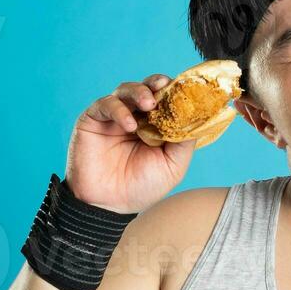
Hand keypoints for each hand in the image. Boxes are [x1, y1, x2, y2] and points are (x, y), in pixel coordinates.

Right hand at [65, 74, 197, 213]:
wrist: (108, 205)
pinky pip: (106, 105)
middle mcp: (136, 117)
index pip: (167, 99)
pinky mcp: (93, 119)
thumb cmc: (141, 188)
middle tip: (164, 86)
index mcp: (156, 125)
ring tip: (149, 104)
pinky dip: (119, 111)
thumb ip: (184, 141)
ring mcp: (114, 117)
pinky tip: (129, 125)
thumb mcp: (172, 166)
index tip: (185, 88)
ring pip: (126, 90)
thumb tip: (197, 117)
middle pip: (148, 88)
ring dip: (140, 92)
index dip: (176, 91)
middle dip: (157, 84)